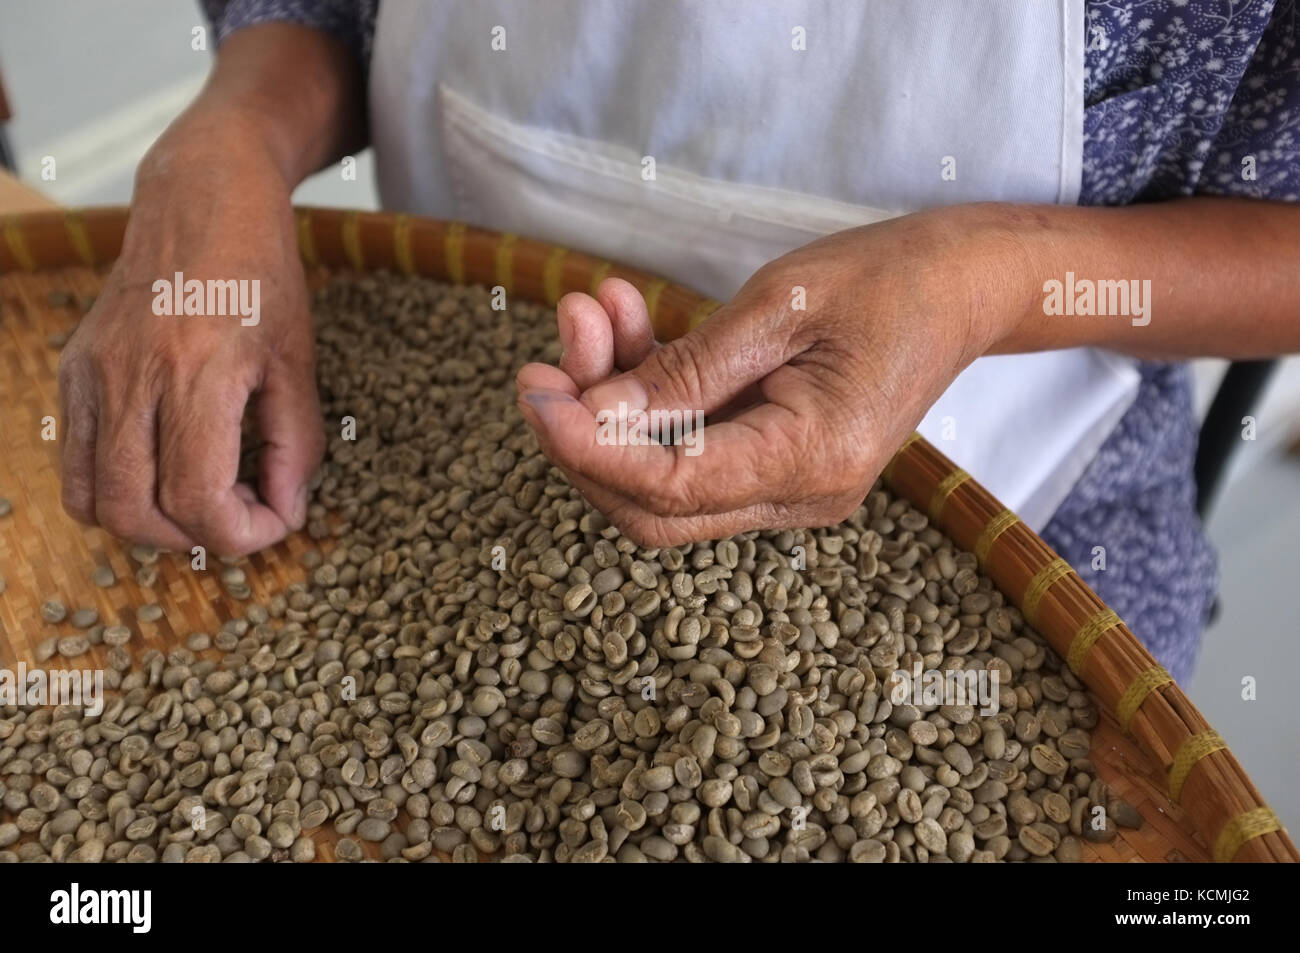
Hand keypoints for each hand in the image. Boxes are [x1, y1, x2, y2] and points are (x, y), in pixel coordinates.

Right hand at [57, 113, 323, 556]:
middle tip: (238, 516)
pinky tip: (162, 471)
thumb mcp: (298, 359)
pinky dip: (113, 492)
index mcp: (198, 372)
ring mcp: (94, 374)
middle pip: (137, 511)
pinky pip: (75, 463)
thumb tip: (287, 510)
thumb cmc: (260, 276)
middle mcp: (133, 377)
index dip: (242, 534)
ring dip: (150, 524)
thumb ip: (297, 443)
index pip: (198, 498)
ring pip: (95, 499)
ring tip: (200, 499)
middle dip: (195, 538)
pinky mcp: (75, 371)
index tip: (276, 521)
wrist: (202, 202)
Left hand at [515, 207, 1022, 545]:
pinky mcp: (776, 465)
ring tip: (590, 313)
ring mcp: (790, 489)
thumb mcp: (778, 306)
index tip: (534, 398)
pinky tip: (630, 329)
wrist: (960, 288)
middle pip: (655, 506)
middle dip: (586, 440)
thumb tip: (592, 414)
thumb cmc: (887, 280)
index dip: (589, 448)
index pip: (672, 485)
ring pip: (664, 481)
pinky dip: (651, 400)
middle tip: (542, 367)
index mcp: (813, 459)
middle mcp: (801, 495)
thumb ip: (686, 370)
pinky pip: (691, 451)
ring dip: (612, 410)